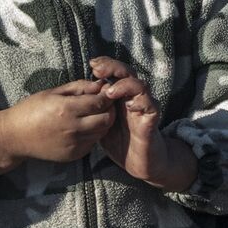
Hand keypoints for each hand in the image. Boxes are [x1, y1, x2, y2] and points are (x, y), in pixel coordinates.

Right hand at [0, 80, 114, 175]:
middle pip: (106, 119)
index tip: (105, 92)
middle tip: (103, 104)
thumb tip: (100, 83)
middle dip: (108, 110)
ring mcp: (73, 144)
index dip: (106, 96)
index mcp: (66, 109)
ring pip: (101, 132)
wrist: (14, 137)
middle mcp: (72, 128)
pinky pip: (92, 143)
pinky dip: (93, 134)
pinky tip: (83, 127)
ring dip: (102, 122)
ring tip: (93, 115)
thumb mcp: (53, 92)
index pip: (100, 102)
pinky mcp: (73, 155)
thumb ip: (79, 87)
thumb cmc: (31, 109)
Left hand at [89, 56, 198, 191]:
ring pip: (140, 85)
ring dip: (124, 84)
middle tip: (98, 69)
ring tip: (109, 91)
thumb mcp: (100, 124)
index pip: (115, 73)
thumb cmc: (120, 142)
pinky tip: (129, 105)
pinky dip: (141, 101)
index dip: (106, 65)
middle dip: (113, 67)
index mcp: (120, 97)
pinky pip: (150, 104)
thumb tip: (75, 98)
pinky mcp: (152, 118)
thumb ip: (93, 110)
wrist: (139, 162)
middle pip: (128, 73)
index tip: (92, 64)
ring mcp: (144, 106)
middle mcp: (133, 97)